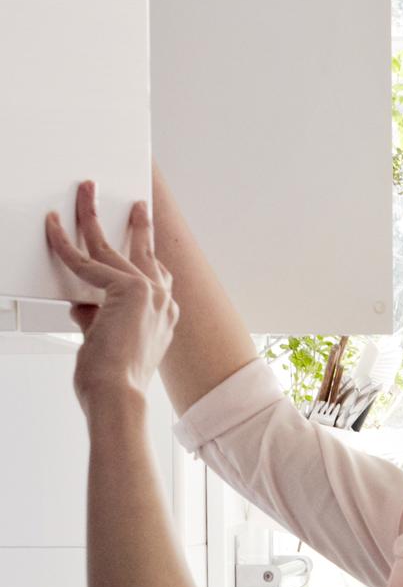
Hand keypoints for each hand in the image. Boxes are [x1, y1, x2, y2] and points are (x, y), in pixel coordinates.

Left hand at [45, 181, 178, 417]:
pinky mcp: (129, 290)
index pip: (157, 278)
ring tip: (86, 193)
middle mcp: (164, 304)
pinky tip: (53, 227)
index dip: (148, 256)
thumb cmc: (114, 379)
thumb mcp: (106, 342)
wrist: (118, 393)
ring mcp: (151, 295)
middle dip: (138, 225)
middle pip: (146, 254)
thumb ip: (97, 318)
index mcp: (165, 319)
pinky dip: (64, 244)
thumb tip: (81, 304)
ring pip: (114, 247)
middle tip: (137, 206)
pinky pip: (86, 261)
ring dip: (94, 216)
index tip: (145, 241)